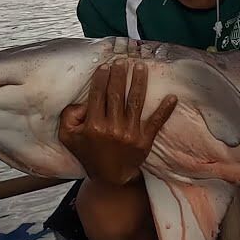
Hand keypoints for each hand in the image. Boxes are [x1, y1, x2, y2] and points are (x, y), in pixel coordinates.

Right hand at [58, 59, 177, 185]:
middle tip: (122, 61)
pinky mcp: (145, 140)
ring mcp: (130, 134)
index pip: (98, 95)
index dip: (102, 79)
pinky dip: (165, 110)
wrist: (110, 177)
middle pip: (117, 95)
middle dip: (120, 75)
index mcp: (94, 125)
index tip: (106, 66)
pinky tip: (172, 97)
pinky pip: (156, 122)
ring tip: (140, 67)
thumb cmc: (89, 153)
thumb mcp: (69, 137)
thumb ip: (68, 116)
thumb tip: (82, 102)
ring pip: (135, 102)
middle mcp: (112, 128)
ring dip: (139, 82)